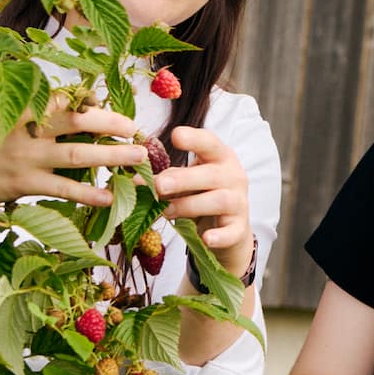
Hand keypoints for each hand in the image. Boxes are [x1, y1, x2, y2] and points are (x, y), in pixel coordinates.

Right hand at [0, 97, 146, 205]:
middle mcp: (28, 130)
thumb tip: (86, 100)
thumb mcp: (8, 110)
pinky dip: (88, 194)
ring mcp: (27, 158)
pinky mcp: (25, 184)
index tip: (117, 108)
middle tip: (136, 130)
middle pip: (77, 123)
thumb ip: (41, 105)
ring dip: (111, 157)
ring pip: (77, 156)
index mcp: (25, 106)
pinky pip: (63, 189)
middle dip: (110, 125)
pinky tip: (111, 197)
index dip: (93, 101)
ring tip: (138, 158)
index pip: (66, 99)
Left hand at [156, 126, 254, 279]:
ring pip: (218, 200)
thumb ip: (164, 179)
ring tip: (166, 211)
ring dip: (189, 206)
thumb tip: (134, 181)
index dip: (194, 138)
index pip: (209, 142)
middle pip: (211, 174)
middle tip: (159, 185)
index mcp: (219, 157)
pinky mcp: (239, 227)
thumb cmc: (201, 195)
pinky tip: (207, 238)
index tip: (175, 136)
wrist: (228, 226)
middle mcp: (233, 176)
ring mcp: (239, 202)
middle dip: (183, 179)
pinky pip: (231, 231)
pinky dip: (220, 236)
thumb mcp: (185, 182)